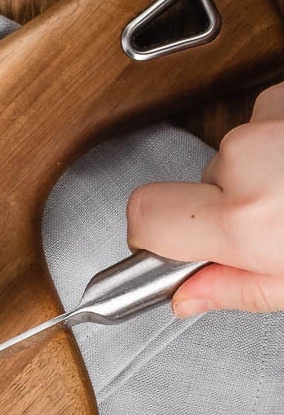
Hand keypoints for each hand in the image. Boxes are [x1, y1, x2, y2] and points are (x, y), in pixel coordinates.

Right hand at [127, 81, 283, 314]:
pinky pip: (265, 120)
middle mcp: (249, 160)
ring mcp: (269, 119)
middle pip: (197, 183)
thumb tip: (188, 296)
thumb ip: (239, 288)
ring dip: (262, 169)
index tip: (167, 246)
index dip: (150, 235)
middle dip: (225, 204)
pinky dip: (281, 139)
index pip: (145, 217)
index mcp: (245, 219)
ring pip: (236, 150)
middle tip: (271, 225)